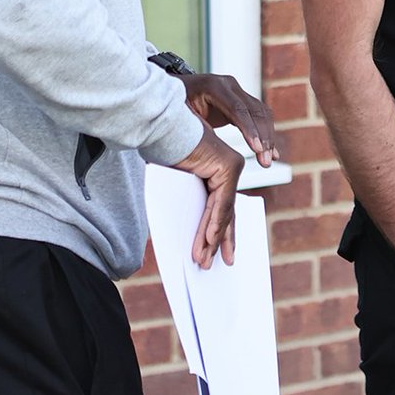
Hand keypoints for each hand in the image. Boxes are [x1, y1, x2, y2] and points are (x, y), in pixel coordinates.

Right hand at [173, 125, 245, 268]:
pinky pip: (221, 203)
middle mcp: (230, 169)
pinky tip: (209, 241)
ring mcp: (232, 168)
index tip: (211, 254)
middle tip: (216, 264)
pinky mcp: (229, 168)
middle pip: (225, 213)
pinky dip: (214, 223)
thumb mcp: (178, 185)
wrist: (162, 129)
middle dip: (219, 242)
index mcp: (218, 172)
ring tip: (204, 261)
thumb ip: (188, 202)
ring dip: (212, 239)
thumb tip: (189, 227)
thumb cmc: (164, 151)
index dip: (216, 234)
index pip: (220, 208)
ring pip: (222, 212)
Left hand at [178, 72, 277, 167]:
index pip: (237, 108)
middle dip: (263, 136)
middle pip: (255, 110)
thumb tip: (196, 149)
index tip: (257, 149)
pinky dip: (266, 134)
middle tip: (265, 161)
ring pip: (262, 113)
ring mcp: (237, 91)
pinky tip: (270, 152)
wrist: (170, 91)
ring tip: (269, 160)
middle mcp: (229, 85)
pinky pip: (259, 117)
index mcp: (212, 86)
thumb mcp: (175, 113)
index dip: (249, 129)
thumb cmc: (169, 106)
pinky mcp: (241, 101)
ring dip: (268, 137)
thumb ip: (187, 126)